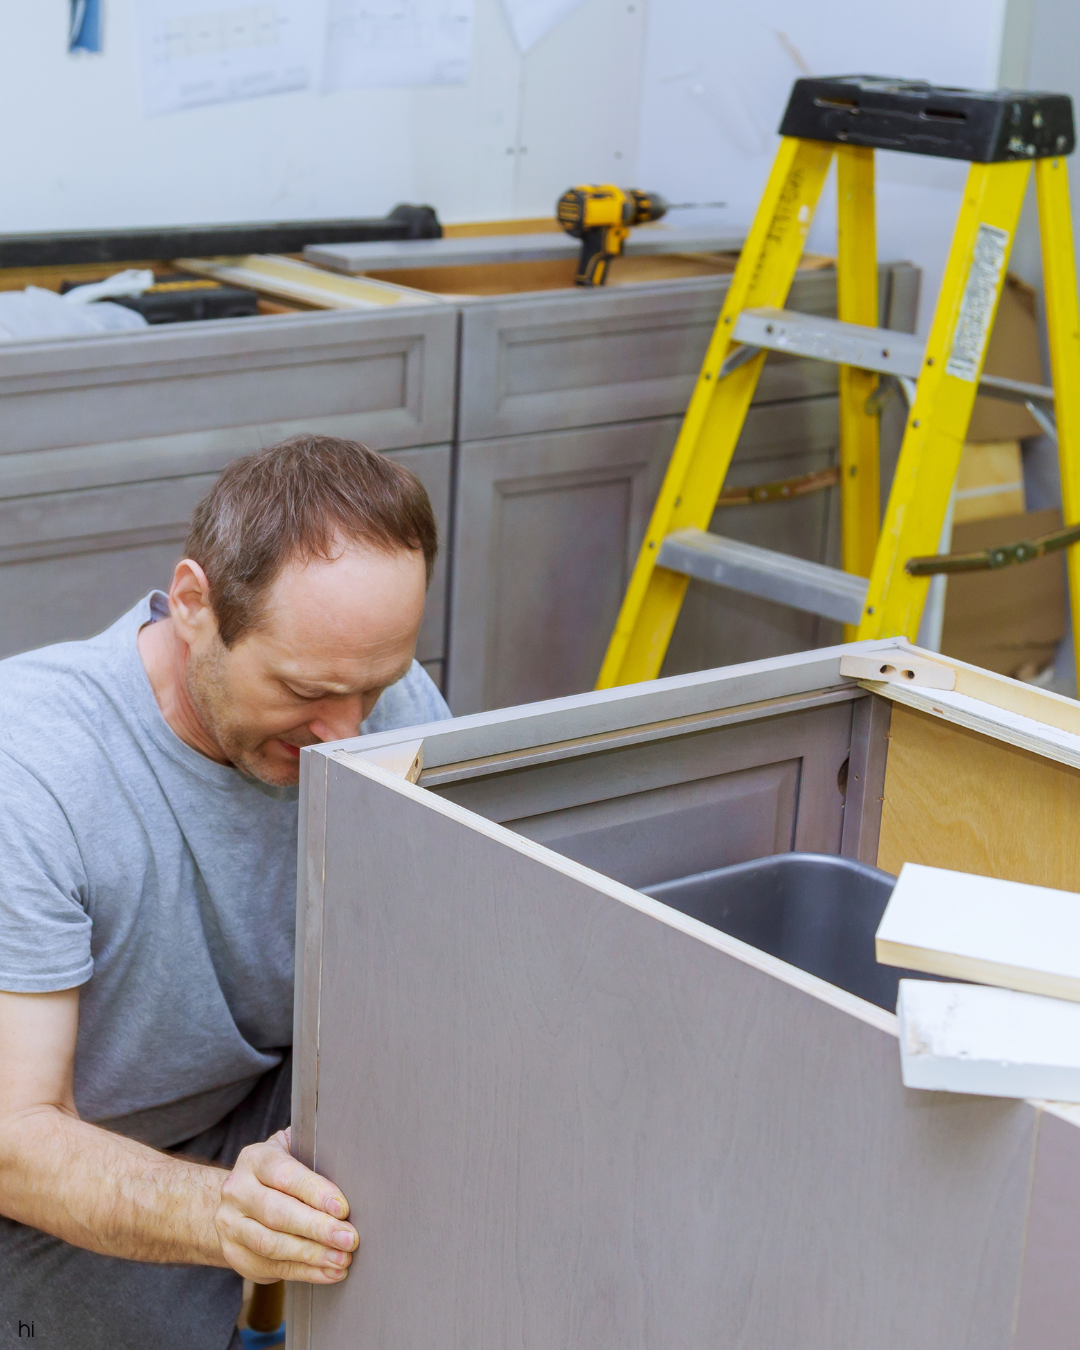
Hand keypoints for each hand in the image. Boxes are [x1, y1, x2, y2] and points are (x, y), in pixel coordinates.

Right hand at [214, 1127, 358, 1283]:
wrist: (237, 1198)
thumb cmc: (277, 1172)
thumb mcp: (290, 1152)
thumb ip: (313, 1155)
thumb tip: (352, 1168)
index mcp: (255, 1160)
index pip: (285, 1176)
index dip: (315, 1192)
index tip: (343, 1209)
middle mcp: (237, 1191)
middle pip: (278, 1214)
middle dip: (317, 1229)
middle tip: (349, 1239)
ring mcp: (231, 1225)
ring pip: (272, 1245)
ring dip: (312, 1255)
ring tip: (342, 1259)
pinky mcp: (234, 1254)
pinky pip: (271, 1268)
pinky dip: (304, 1272)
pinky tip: (328, 1271)